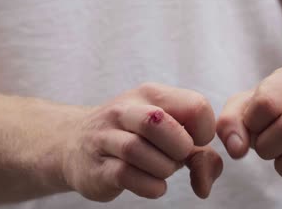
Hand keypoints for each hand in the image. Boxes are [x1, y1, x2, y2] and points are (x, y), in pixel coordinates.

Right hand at [61, 83, 221, 201]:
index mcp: (150, 95)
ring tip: (160, 169)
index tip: (192, 141)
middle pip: (159, 122)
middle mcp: (125, 110)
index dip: (204, 131)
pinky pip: (127, 176)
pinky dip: (151, 186)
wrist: (75, 143)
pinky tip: (151, 183)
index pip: (195, 106)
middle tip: (177, 156)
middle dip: (180, 148)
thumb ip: (200, 154)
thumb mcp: (168, 133)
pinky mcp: (97, 167)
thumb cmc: (135, 137)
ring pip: (139, 150)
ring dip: (163, 168)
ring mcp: (106, 137)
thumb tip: (206, 183)